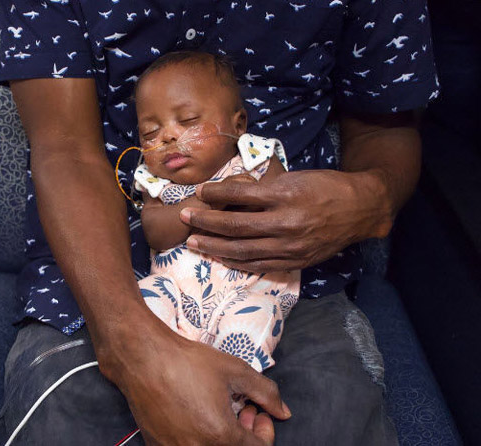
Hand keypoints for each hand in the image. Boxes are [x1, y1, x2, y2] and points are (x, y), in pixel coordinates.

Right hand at [105, 317, 289, 445]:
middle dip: (245, 434)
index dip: (265, 432)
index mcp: (220, 436)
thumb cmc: (188, 362)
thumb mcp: (235, 371)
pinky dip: (201, 438)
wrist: (144, 359)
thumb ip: (266, 393)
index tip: (259, 413)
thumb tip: (283, 412)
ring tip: (220, 410)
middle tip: (242, 409)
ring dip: (223, 437)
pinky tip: (199, 414)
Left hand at [180, 169, 391, 271]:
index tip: (199, 191)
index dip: (214, 193)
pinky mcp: (294, 260)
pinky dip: (236, 262)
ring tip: (193, 242)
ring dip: (214, 246)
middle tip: (184, 218)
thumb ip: (263, 189)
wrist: (359, 209)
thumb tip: (230, 194)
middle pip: (235, 225)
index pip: (239, 195)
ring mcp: (289, 245)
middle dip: (205, 222)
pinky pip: (258, 264)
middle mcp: (285, 222)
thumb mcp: (295, 178)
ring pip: (242, 249)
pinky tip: (220, 257)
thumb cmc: (325, 187)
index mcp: (284, 195)